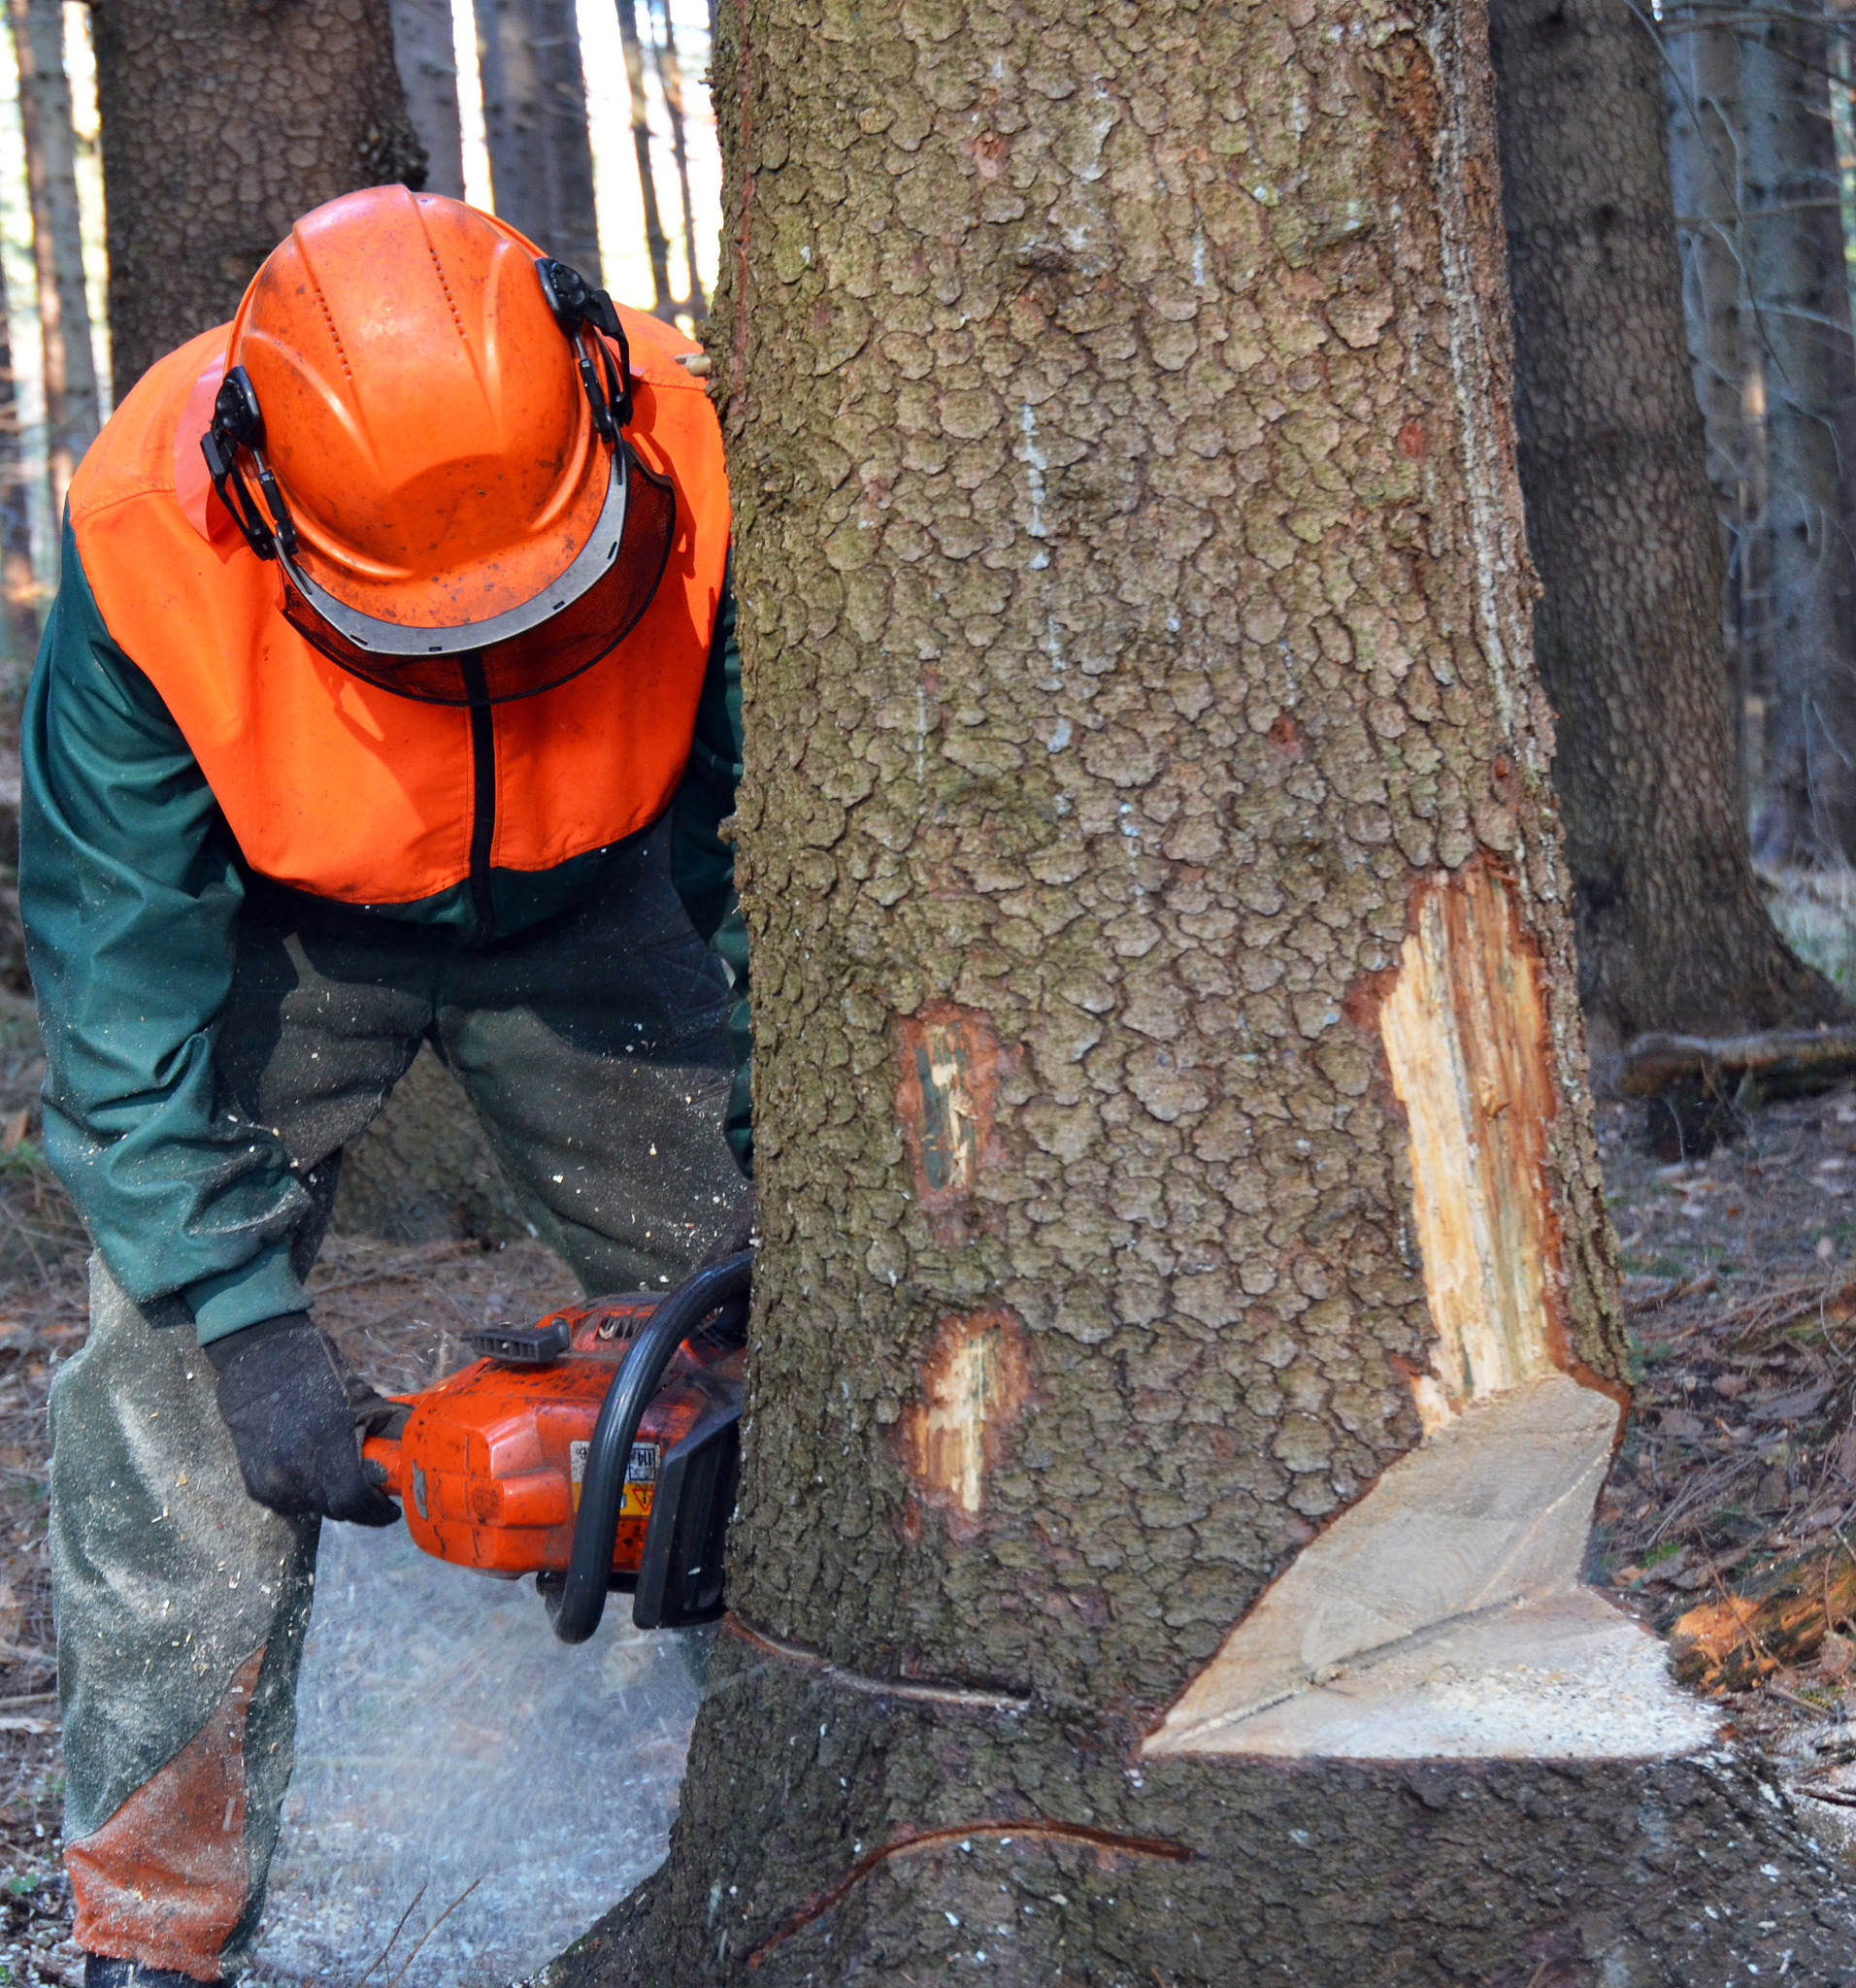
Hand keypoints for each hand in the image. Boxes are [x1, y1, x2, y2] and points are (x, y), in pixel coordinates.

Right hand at [206, 1312, 400, 1525]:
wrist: (260, 1367)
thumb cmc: (320, 1376)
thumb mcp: (364, 1397)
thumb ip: (394, 1426)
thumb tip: (421, 1450)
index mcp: (327, 1446)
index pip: (354, 1500)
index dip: (376, 1511)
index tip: (391, 1509)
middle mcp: (295, 1471)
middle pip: (336, 1509)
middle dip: (359, 1505)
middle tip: (371, 1492)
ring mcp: (273, 1482)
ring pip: (314, 1508)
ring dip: (332, 1499)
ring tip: (340, 1475)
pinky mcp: (257, 1487)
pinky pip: (292, 1503)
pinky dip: (308, 1494)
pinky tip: (313, 1471)